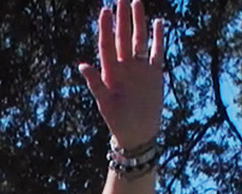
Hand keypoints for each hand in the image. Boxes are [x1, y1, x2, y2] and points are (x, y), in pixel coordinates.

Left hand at [79, 0, 164, 150]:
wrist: (138, 133)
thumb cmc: (117, 120)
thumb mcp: (105, 103)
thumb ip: (95, 84)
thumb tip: (82, 65)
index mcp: (110, 71)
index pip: (107, 44)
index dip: (106, 27)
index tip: (104, 10)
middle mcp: (124, 66)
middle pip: (123, 36)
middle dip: (122, 17)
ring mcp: (140, 67)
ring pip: (139, 39)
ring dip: (138, 22)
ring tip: (136, 3)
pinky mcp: (154, 72)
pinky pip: (156, 51)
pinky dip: (158, 37)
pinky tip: (158, 22)